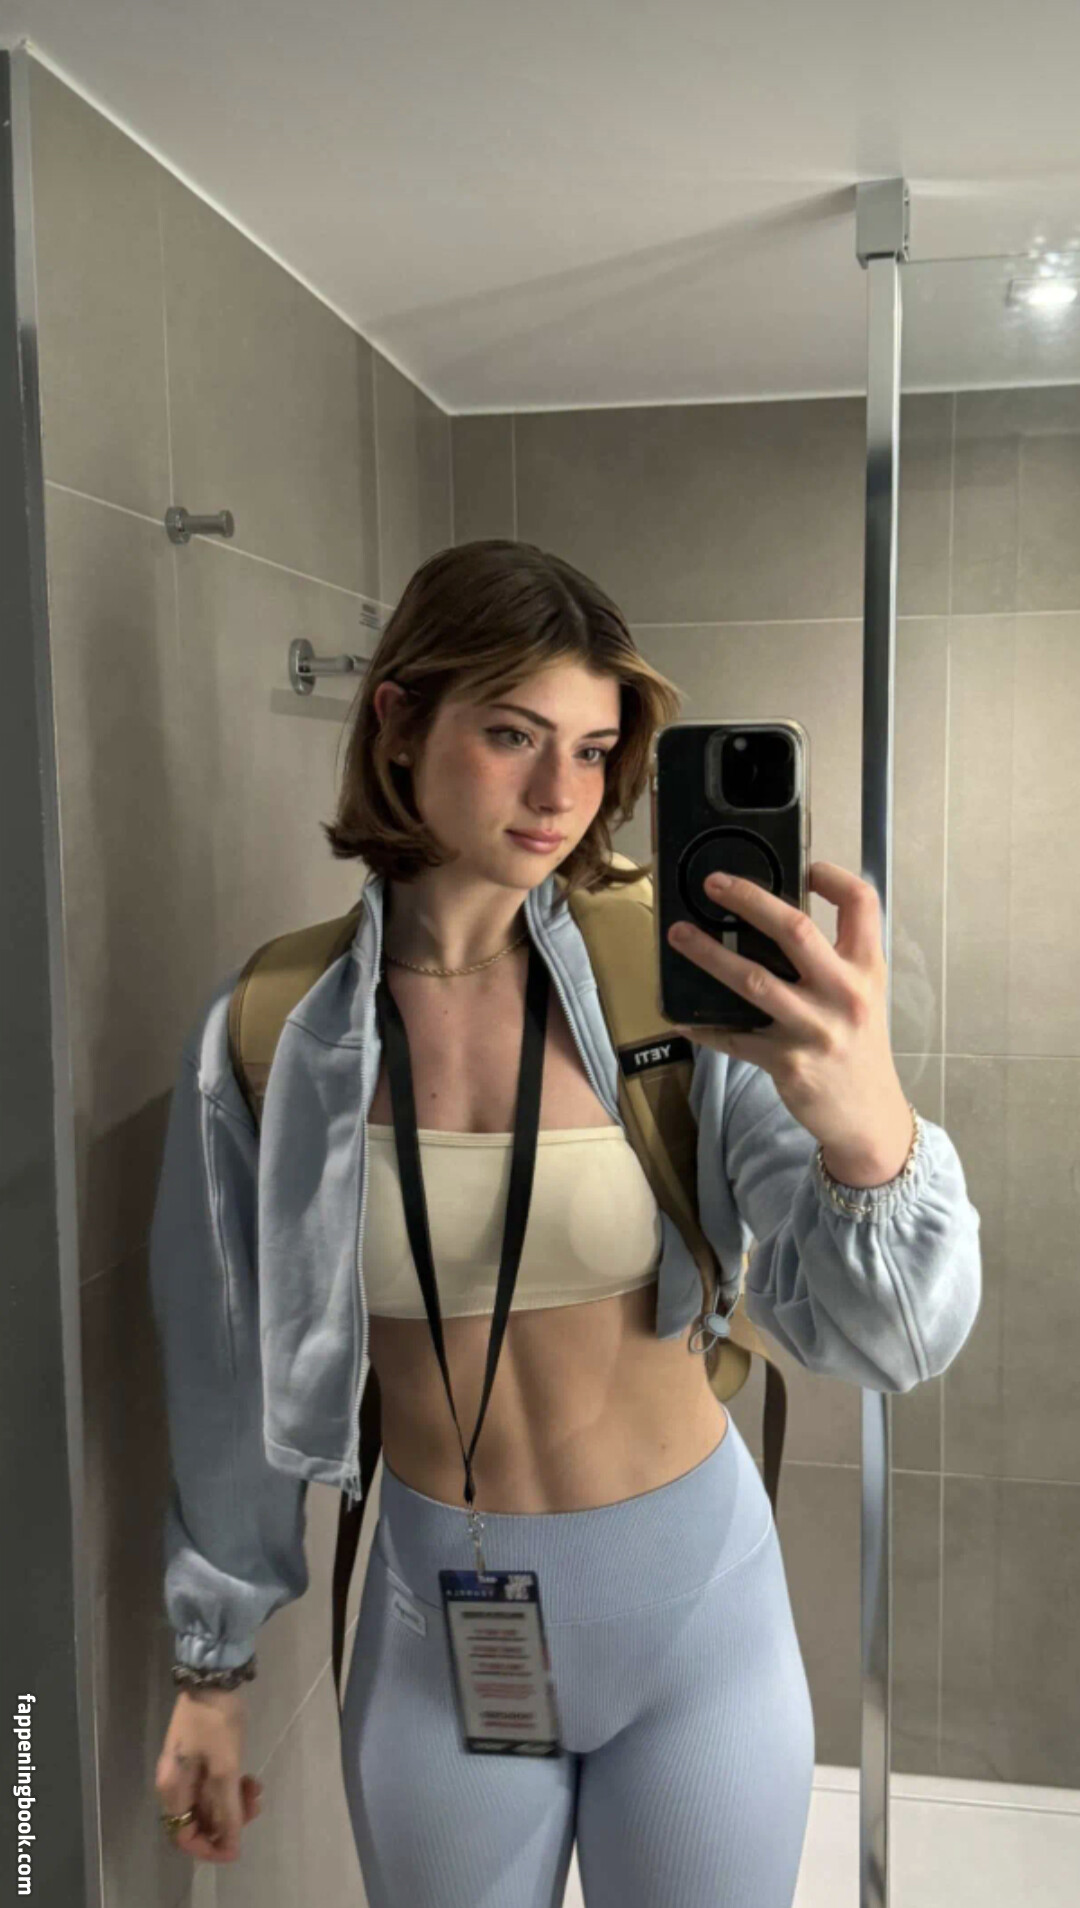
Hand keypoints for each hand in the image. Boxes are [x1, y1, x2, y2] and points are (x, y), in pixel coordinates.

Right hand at [156, 1688, 262, 1863]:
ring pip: (210, 1803)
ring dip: (235, 1804)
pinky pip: (215, 1785)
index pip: (184, 1836)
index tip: (237, 1846)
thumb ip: (227, 1809)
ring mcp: (187, 1769)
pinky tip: (251, 1779)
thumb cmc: (216, 1722)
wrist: (214, 1674)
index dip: (210, 1847)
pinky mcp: (201, 1756)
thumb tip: (231, 1847)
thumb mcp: (225, 1767)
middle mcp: (175, 1784)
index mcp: (172, 1789)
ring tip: (256, 1790)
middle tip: (254, 1807)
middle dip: (229, 1822)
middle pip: (199, 1820)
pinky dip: (233, 1787)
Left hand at [666, 860, 912, 1180]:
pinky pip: (735, 1038)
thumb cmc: (859, 1048)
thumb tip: (774, 921)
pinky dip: (705, 1026)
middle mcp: (844, 994)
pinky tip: (682, 1015)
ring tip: (678, 935)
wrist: (869, 1117)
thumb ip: (833, 960)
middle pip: (794, 929)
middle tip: (713, 884)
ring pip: (752, 980)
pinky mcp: (787, 1063)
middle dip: (749, 899)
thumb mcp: (863, 995)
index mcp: (867, 969)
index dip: (832, 876)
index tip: (804, 867)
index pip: (862, 903)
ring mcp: (814, 1029)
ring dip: (709, 954)